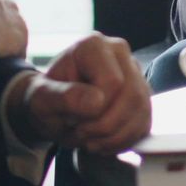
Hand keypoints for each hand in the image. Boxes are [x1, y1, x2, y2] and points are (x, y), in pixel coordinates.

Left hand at [9, 34, 152, 153]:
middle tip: (81, 133)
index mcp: (94, 45)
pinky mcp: (142, 95)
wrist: (53, 107)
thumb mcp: (41, 99)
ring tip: (90, 139)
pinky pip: (145, 122)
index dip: (95, 110)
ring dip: (115, 136)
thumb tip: (96, 102)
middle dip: (105, 126)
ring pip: (142, 110)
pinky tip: (103, 140)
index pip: (112, 82)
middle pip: (133, 96)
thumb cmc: (46, 98)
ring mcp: (134, 73)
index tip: (70, 117)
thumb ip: (63, 97)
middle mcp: (120, 53)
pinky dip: (124, 140)